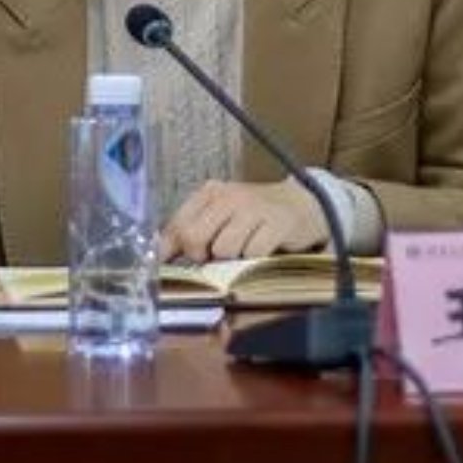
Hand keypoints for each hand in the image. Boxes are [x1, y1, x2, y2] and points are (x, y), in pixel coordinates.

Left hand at [159, 178, 325, 263]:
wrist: (302, 204)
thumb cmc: (254, 215)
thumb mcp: (221, 215)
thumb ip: (192, 231)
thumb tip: (160, 257)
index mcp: (209, 193)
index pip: (176, 225)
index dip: (170, 252)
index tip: (168, 270)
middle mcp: (228, 196)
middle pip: (194, 238)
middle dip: (202, 257)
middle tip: (215, 258)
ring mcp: (253, 208)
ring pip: (224, 250)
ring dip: (232, 260)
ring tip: (244, 251)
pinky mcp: (277, 223)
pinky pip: (253, 254)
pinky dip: (255, 261)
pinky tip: (262, 252)